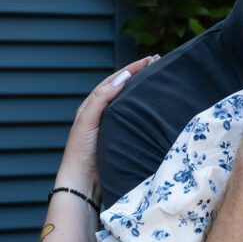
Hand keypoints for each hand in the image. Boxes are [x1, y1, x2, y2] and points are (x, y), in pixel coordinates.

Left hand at [55, 56, 157, 198]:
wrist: (84, 182)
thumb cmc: (81, 152)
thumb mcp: (88, 121)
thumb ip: (101, 99)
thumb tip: (121, 78)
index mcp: (93, 105)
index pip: (116, 80)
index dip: (133, 68)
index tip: (151, 59)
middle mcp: (104, 113)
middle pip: (125, 88)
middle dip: (141, 74)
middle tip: (160, 64)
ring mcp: (114, 126)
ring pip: (132, 103)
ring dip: (144, 90)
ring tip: (161, 80)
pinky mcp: (123, 138)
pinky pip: (136, 119)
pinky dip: (145, 109)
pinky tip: (156, 108)